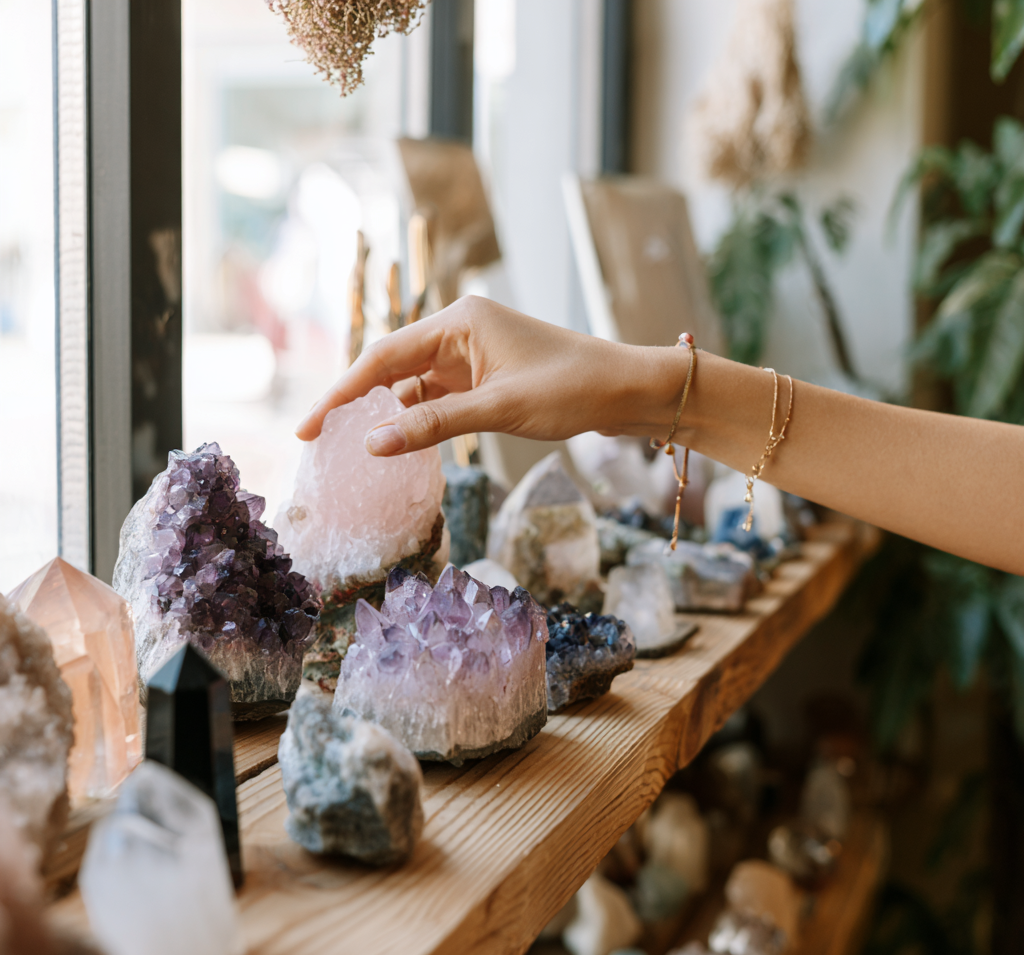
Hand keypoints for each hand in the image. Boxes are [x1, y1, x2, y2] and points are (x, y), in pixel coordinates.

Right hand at [295, 296, 685, 453]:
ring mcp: (473, 353)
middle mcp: (460, 331)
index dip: (341, 393)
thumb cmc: (571, 389)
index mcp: (459, 322)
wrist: (627, 390)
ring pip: (414, 384)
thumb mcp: (498, 410)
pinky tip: (403, 441)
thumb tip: (372, 444)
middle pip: (391, 367)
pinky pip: (439, 395)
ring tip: (354, 447)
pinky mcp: (486, 374)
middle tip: (319, 439)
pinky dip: (420, 418)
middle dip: (357, 402)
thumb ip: (434, 426)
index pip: (383, 357)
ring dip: (390, 413)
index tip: (309, 425)